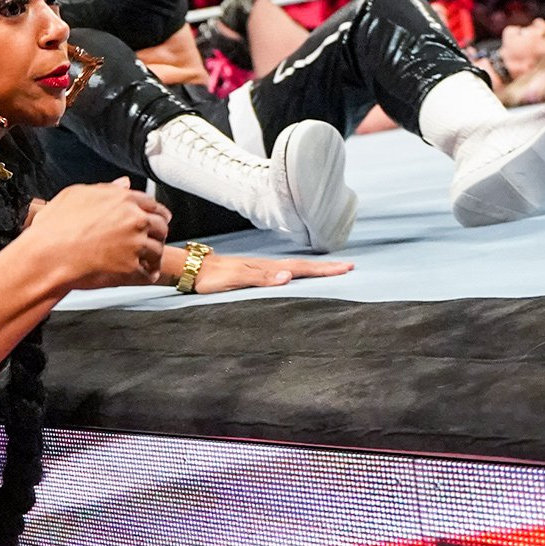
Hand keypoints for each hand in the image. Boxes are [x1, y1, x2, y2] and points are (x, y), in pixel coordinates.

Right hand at [30, 178, 170, 288]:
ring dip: (153, 256)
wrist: (47, 257)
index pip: (152, 204)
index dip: (157, 213)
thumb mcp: (75, 195)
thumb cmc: (53, 229)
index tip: (159, 219)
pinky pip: (148, 274)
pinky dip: (147, 276)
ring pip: (157, 251)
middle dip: (158, 234)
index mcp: (121, 200)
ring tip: (148, 261)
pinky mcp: (130, 268)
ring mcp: (134, 244)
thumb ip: (104, 188)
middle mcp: (133, 220)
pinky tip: (144, 276)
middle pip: (160, 226)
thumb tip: (122, 184)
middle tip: (154, 240)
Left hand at [191, 252, 353, 293]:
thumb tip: (288, 277)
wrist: (195, 269)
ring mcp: (263, 269)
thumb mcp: (237, 279)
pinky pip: (284, 272)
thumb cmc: (214, 277)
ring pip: (295, 268)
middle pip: (303, 266)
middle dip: (326, 267)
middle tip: (349, 267)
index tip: (346, 268)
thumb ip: (262, 278)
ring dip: (315, 269)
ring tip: (332, 269)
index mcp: (268, 268)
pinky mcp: (255, 273)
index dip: (324, 269)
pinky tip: (299, 274)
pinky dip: (298, 272)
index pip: (302, 268)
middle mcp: (268, 267)